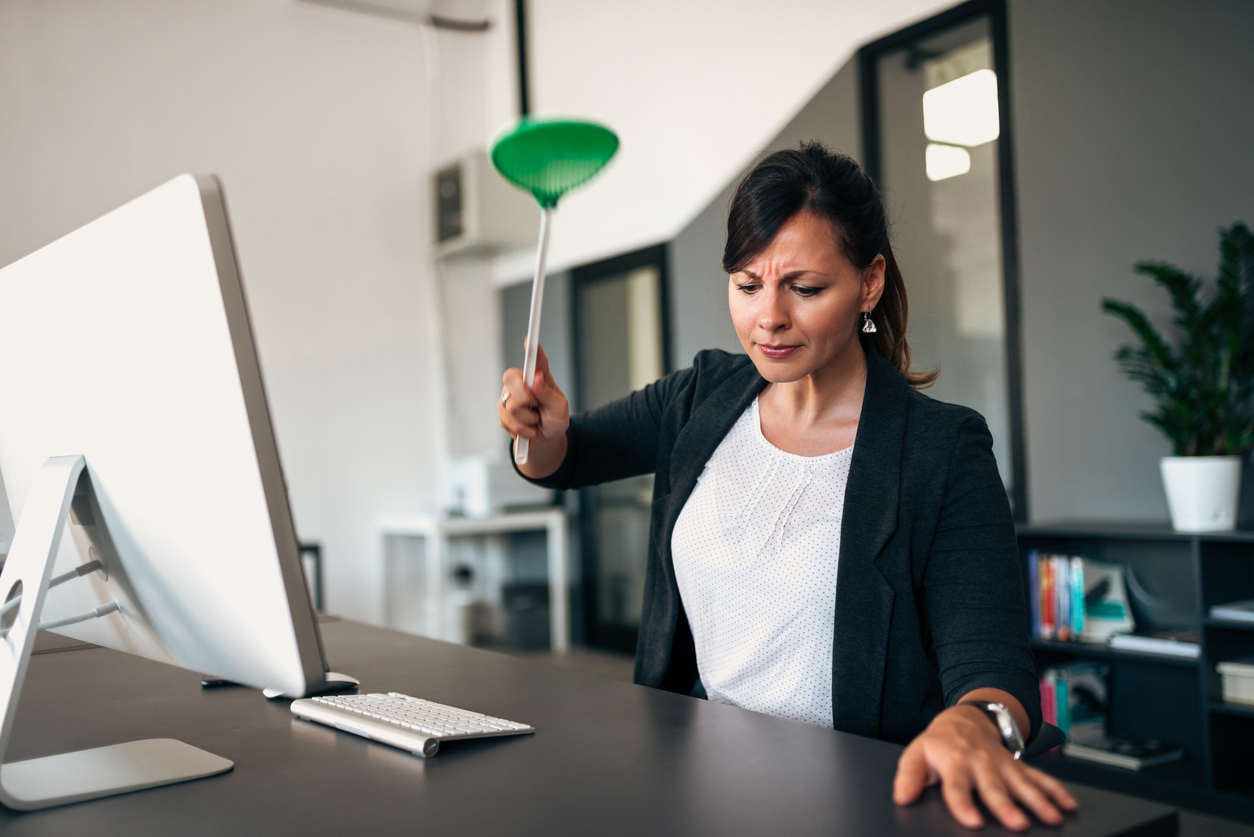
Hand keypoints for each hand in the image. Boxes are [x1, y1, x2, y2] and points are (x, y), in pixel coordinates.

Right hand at [498, 343, 568, 477]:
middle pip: (511, 378)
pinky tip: (528, 428)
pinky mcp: (503, 412)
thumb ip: (548, 395)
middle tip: (536, 405)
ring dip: (528, 419)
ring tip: (536, 420)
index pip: (534, 361)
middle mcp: (522, 383)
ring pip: (511, 405)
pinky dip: (522, 429)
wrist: (546, 440)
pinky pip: (508, 421)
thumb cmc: (555, 419)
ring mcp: (510, 397)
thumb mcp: (559, 409)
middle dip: (524, 396)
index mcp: (539, 377)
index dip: (531, 350)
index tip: (529, 340)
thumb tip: (536, 379)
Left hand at [894, 705, 1077, 830]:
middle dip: (1007, 806)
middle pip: (994, 787)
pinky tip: (1068, 805)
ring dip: (1038, 800)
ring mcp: (1003, 764)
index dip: (963, 804)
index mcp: (953, 761)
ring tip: (1051, 817)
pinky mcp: (1018, 766)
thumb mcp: (916, 754)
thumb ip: (909, 776)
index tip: (972, 820)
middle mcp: (980, 763)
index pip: (956, 786)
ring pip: (1022, 783)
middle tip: (1017, 824)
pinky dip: (1056, 790)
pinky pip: (1039, 777)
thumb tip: (902, 797)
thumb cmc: (939, 742)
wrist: (965, 719)